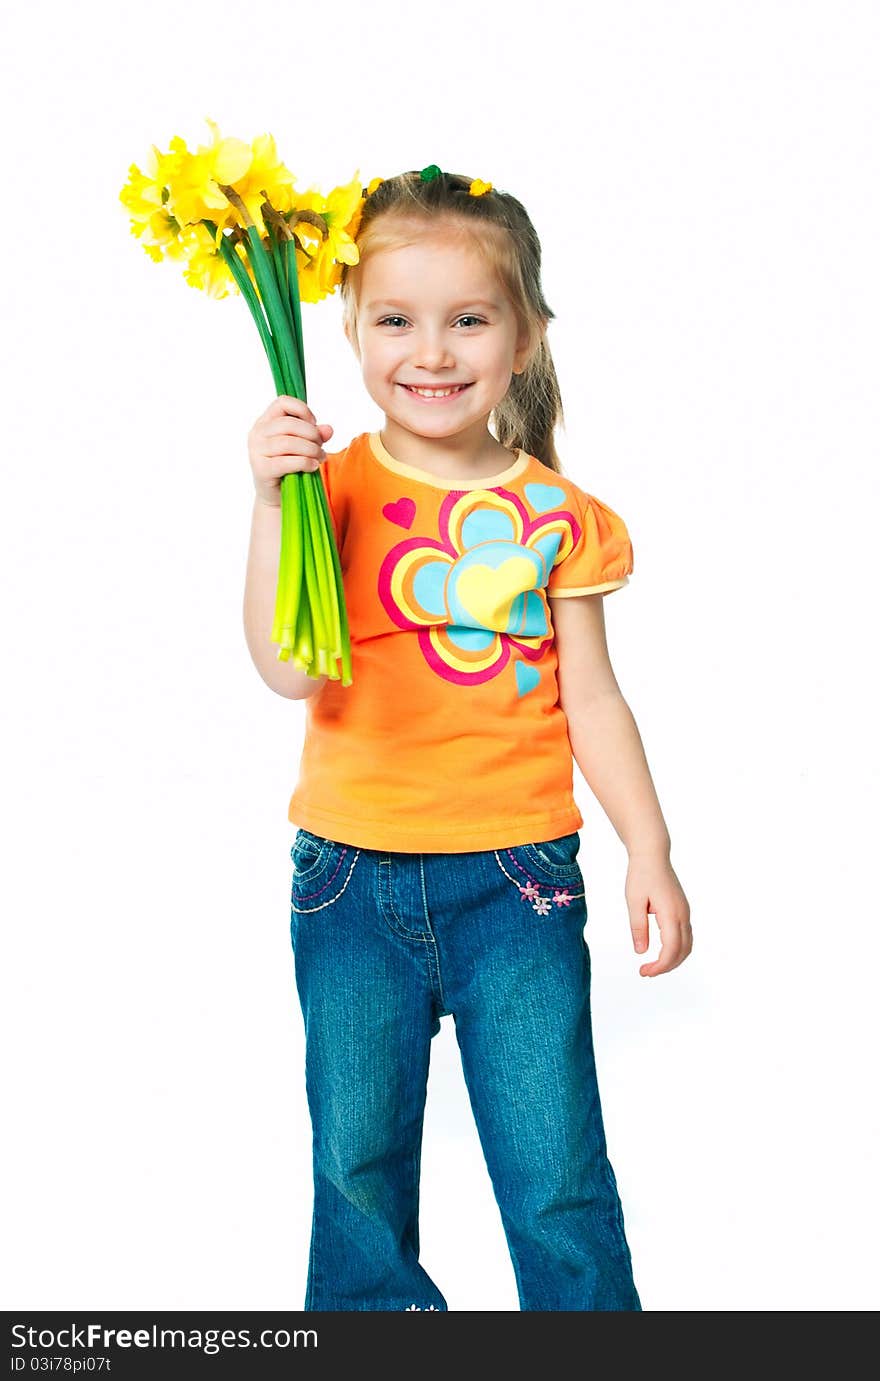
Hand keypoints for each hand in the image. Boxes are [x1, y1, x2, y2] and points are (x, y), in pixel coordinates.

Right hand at [247, 395, 334, 506]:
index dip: (302, 410)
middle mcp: (257, 433)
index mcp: (265, 422)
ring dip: (311, 450)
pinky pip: (288, 462)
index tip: (314, 424)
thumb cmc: (290, 466)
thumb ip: (316, 434)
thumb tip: (328, 429)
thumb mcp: (304, 446)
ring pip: (289, 443)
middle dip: (312, 434)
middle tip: (321, 447)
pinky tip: (313, 466)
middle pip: (289, 424)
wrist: (277, 495)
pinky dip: (305, 462)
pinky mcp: (262, 469)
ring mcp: (257, 451)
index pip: (282, 402)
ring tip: (320, 458)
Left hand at [625, 852, 692, 976]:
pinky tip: (661, 952)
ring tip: (653, 966)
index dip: (659, 966)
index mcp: (670, 913)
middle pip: (682, 951)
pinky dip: (676, 949)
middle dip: (666, 966)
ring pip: (687, 945)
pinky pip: (685, 936)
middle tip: (645, 972)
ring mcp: (685, 912)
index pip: (670, 949)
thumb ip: (638, 927)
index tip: (643, 972)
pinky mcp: (683, 910)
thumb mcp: (634, 901)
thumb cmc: (641, 875)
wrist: (652, 855)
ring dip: (673, 960)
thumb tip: (640, 951)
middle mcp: (682, 914)